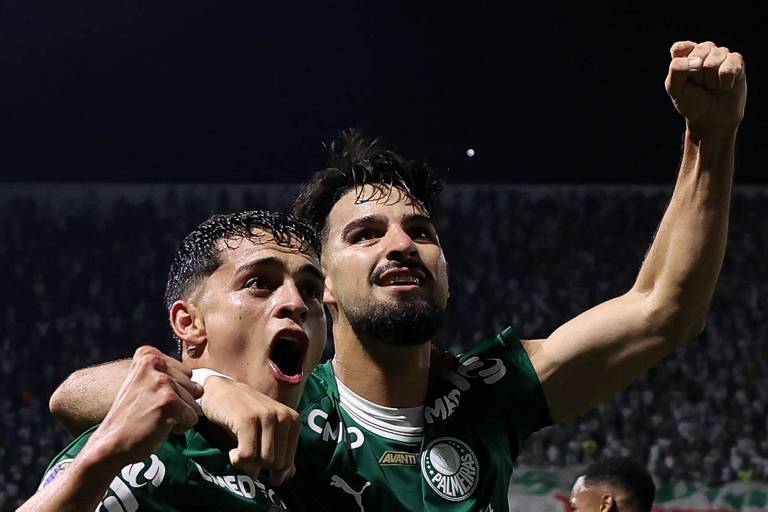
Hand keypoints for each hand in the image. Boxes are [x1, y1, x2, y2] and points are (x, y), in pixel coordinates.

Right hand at [82, 346, 201, 470]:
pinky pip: (193, 417)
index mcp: (148, 354)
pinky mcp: (168, 401)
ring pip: (194, 401)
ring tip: (154, 418)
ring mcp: (162, 381)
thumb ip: (168, 374)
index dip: (174, 391)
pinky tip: (158, 427)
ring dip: (179, 414)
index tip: (150, 398)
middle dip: (179, 402)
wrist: (109, 444)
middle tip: (152, 410)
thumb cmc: (131, 416)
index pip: (186, 372)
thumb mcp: (144, 383)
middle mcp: (155, 363)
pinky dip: (181, 427)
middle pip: (193, 384)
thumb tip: (201, 382)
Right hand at [200, 377, 300, 486]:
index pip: (288, 462)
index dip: (273, 471)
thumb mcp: (266, 432)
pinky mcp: (247, 419)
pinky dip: (237, 460)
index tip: (259, 466)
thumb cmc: (244, 415)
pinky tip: (232, 452)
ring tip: (239, 451)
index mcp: (292, 420)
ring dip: (247, 463)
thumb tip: (286, 477)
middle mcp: (283, 416)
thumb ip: (279, 452)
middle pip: (276, 463)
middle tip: (247, 456)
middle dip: (259, 467)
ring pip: (263, 460)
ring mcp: (266, 416)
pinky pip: (247, 455)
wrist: (220, 391)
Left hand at [665, 40, 745, 129]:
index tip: (684, 78)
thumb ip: (677, 70)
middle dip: (697, 76)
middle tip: (700, 85)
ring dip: (711, 81)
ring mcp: (720, 54)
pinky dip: (725, 82)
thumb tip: (698, 61)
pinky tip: (725, 86)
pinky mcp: (736, 61)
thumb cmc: (691, 101)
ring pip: (714, 60)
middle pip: (699, 52)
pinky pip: (730, 67)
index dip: (682, 63)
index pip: (679, 48)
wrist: (711, 118)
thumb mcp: (675, 88)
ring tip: (712, 86)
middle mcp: (703, 50)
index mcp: (684, 55)